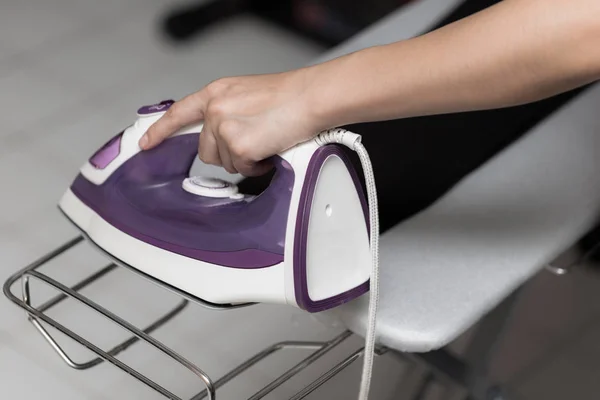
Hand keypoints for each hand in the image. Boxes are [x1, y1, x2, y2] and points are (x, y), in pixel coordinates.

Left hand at [139, 69, 321, 175]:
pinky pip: (243, 171)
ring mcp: (224, 128)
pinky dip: (257, 166)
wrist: (310, 97)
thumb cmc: (289, 96)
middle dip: (227, 153)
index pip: (179, 113)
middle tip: (252, 140)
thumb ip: (227, 110)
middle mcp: (215, 109)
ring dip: (244, 159)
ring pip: (224, 163)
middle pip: (205, 150)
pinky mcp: (238, 146)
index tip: (147, 143)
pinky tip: (270, 149)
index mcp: (216, 93)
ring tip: (265, 140)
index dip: (160, 130)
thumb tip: (221, 133)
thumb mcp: (246, 94)